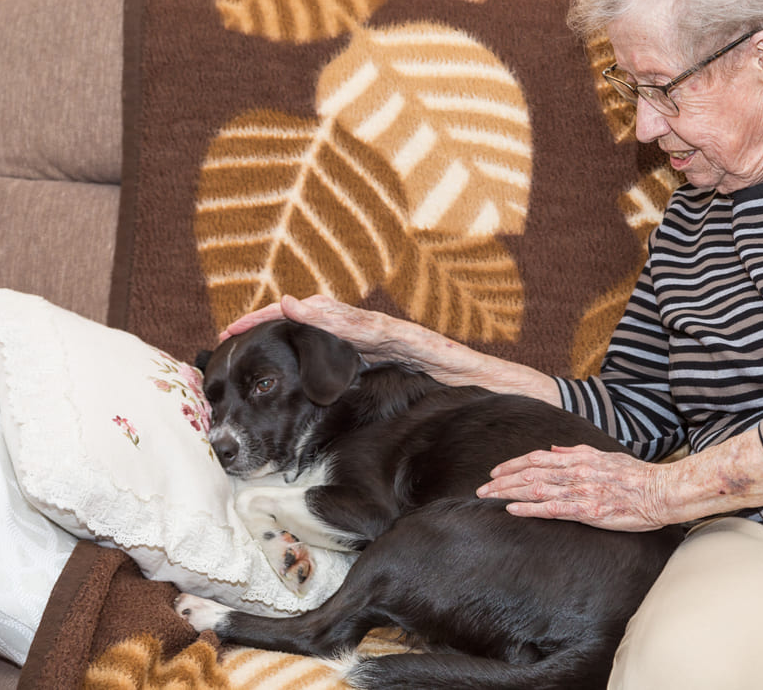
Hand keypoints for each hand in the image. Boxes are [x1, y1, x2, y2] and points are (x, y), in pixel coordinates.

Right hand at [221, 295, 400, 359]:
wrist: (400, 346)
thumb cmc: (378, 335)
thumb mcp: (347, 326)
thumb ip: (316, 317)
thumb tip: (285, 301)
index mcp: (317, 308)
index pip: (275, 312)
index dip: (250, 322)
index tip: (228, 332)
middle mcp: (316, 313)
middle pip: (275, 321)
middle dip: (250, 329)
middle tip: (225, 342)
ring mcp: (320, 326)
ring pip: (283, 332)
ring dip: (262, 338)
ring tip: (241, 349)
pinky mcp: (326, 339)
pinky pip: (294, 342)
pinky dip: (278, 347)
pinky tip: (271, 359)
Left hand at [221, 295, 560, 402]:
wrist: (529, 405)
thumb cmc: (475, 419)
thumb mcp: (417, 424)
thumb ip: (384, 425)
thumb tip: (343, 454)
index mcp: (385, 367)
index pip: (327, 352)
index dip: (286, 348)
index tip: (242, 351)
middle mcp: (395, 348)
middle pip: (331, 329)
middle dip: (282, 325)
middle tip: (232, 328)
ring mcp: (413, 343)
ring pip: (355, 323)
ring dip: (313, 315)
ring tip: (275, 309)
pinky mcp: (431, 347)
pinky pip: (387, 335)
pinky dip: (352, 324)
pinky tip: (325, 316)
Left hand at [477, 444, 671, 531]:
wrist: (661, 491)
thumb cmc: (637, 475)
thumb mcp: (606, 455)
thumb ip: (578, 451)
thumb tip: (554, 449)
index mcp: (580, 458)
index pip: (538, 457)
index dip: (513, 463)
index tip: (496, 470)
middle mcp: (577, 472)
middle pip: (530, 472)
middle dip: (502, 479)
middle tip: (481, 487)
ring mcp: (581, 491)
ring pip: (536, 489)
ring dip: (508, 492)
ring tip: (488, 496)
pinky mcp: (588, 511)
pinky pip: (552, 509)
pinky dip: (529, 508)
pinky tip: (512, 509)